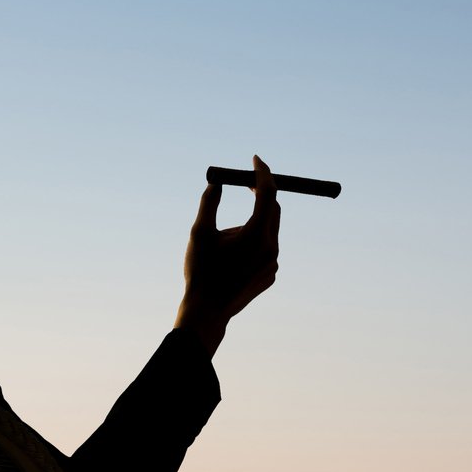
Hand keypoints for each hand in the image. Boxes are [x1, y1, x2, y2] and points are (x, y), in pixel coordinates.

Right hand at [175, 153, 279, 356]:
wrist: (206, 312)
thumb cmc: (199, 271)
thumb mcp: (198, 233)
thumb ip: (209, 203)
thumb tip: (217, 182)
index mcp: (256, 235)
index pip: (268, 193)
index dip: (262, 173)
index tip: (255, 159)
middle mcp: (271, 248)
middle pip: (273, 210)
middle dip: (260, 195)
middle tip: (244, 184)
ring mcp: (273, 264)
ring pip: (267, 231)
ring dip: (251, 223)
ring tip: (224, 242)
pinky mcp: (270, 276)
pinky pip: (266, 249)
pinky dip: (253, 243)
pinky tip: (231, 259)